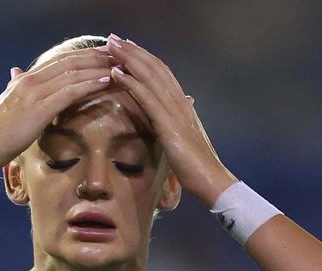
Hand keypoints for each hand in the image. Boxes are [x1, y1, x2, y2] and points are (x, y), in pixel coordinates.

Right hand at [0, 48, 117, 172]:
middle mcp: (30, 80)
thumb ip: (15, 87)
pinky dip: (90, 84)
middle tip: (117, 54)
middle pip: (69, 62)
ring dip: (98, 68)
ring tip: (119, 65)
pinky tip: (106, 81)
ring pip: (73, 73)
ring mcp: (35, 93)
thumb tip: (15, 72)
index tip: (102, 54)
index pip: (59, 61)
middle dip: (95, 57)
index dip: (82, 56)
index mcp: (24, 80)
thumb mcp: (6, 103)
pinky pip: (70, 91)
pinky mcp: (40, 108)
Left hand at [104, 33, 237, 205]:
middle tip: (113, 38)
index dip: (144, 58)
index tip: (127, 47)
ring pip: (149, 77)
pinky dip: (131, 82)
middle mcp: (179, 102)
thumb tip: (185, 104)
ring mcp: (175, 111)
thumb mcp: (187, 137)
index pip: (162, 73)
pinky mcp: (168, 124)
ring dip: (128, 60)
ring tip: (110, 48)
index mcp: (182, 105)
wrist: (211, 180)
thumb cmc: (197, 165)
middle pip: (154, 68)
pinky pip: (147, 97)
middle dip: (133, 52)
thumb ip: (181, 119)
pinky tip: (116, 73)